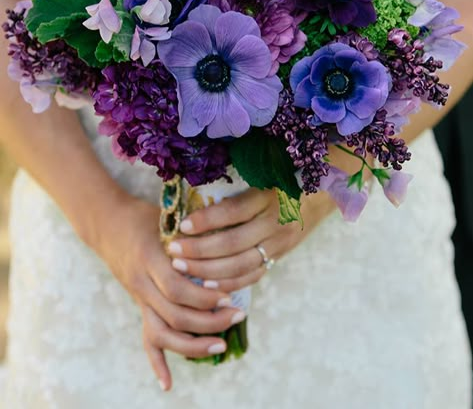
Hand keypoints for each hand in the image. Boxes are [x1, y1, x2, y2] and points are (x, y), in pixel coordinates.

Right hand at [94, 193, 244, 390]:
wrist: (107, 223)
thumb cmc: (143, 215)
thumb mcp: (167, 218)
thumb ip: (192, 234)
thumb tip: (227, 243)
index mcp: (151, 258)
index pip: (177, 288)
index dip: (204, 298)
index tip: (230, 297)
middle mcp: (142, 282)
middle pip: (175, 315)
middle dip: (210, 321)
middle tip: (237, 316)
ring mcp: (139, 297)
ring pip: (163, 333)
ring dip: (193, 345)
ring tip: (221, 344)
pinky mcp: (139, 305)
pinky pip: (146, 339)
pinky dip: (157, 363)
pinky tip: (168, 384)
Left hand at [167, 187, 335, 293]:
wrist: (322, 192)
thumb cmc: (283, 175)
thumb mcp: (265, 170)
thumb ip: (237, 179)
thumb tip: (193, 188)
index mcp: (269, 195)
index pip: (233, 211)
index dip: (206, 220)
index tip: (181, 225)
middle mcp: (276, 221)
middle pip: (233, 243)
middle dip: (199, 251)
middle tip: (173, 251)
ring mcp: (280, 242)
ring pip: (241, 264)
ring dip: (208, 270)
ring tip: (181, 267)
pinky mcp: (280, 255)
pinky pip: (253, 275)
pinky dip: (229, 282)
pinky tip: (206, 285)